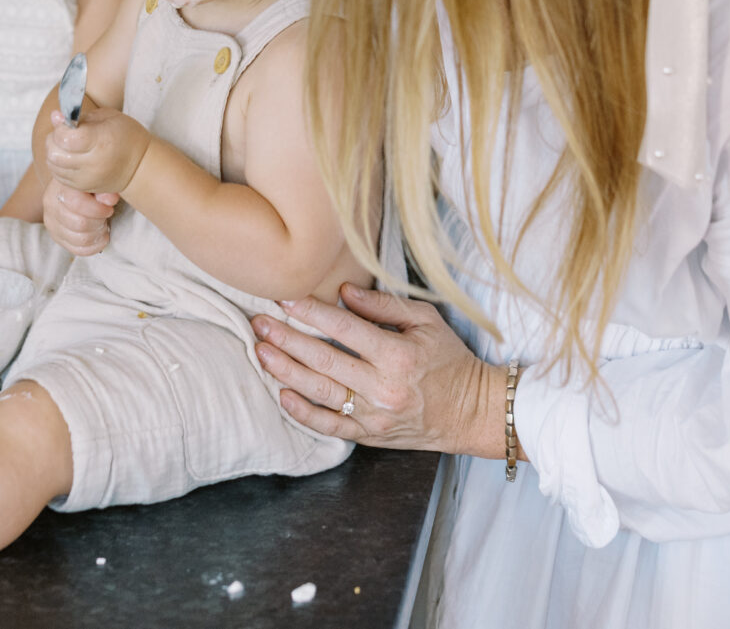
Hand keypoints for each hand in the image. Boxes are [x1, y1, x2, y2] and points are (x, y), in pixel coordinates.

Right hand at [42, 176, 118, 257]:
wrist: (73, 187)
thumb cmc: (89, 184)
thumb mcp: (97, 181)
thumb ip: (105, 188)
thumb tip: (110, 199)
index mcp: (61, 186)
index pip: (77, 203)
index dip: (97, 209)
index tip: (109, 209)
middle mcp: (52, 204)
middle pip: (79, 224)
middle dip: (98, 222)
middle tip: (105, 217)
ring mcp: (51, 222)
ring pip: (79, 239)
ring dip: (97, 235)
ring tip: (103, 225)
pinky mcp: (56, 236)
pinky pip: (77, 249)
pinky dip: (94, 246)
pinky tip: (101, 237)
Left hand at [44, 106, 149, 197]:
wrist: (140, 167)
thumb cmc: (126, 135)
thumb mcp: (108, 117)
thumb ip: (79, 116)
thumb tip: (55, 116)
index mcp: (101, 141)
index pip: (66, 138)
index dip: (60, 128)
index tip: (67, 122)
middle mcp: (93, 163)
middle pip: (55, 154)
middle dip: (53, 140)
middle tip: (63, 133)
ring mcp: (87, 178)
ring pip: (53, 166)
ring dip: (54, 152)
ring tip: (66, 145)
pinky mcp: (82, 187)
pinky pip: (58, 176)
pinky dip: (58, 165)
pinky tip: (69, 156)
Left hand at [252, 283, 513, 458]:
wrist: (470, 411)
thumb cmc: (449, 359)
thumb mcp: (426, 320)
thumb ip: (383, 305)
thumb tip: (343, 292)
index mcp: (397, 354)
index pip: (344, 329)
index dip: (311, 312)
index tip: (285, 298)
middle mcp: (383, 387)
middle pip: (324, 361)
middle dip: (287, 340)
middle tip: (259, 322)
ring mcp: (374, 416)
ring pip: (321, 393)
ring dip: (286, 372)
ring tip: (261, 352)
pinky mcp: (370, 436)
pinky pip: (330, 427)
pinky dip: (304, 413)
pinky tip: (282, 394)